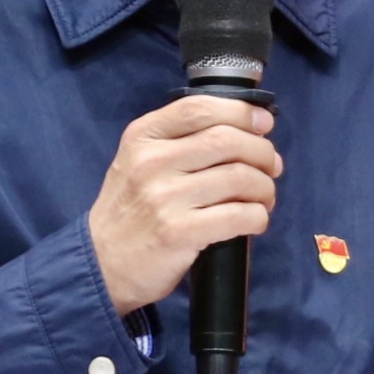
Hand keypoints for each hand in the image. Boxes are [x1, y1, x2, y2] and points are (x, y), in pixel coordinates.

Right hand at [89, 95, 279, 315]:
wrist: (102, 264)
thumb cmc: (130, 211)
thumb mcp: (137, 161)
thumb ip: (179, 140)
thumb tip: (247, 129)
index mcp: (142, 137)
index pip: (199, 108)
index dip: (240, 111)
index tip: (263, 123)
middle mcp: (151, 162)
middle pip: (227, 140)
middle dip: (262, 152)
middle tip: (272, 167)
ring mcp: (165, 198)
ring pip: (240, 177)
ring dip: (265, 188)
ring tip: (264, 198)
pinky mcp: (179, 232)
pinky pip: (240, 216)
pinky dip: (258, 217)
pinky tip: (255, 220)